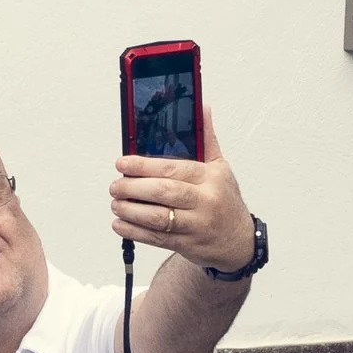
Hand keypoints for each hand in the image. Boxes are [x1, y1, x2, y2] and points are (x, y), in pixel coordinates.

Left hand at [110, 104, 249, 270]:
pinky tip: (120, 224)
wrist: (237, 241)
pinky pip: (156, 238)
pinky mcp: (186, 244)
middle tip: (115, 185)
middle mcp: (205, 201)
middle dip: (133, 188)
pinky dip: (134, 232)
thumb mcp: (221, 167)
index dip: (144, 166)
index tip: (122, 163)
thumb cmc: (224, 200)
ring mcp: (196, 225)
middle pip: (164, 192)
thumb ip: (207, 139)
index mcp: (211, 177)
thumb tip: (202, 108)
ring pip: (158, 218)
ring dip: (131, 211)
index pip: (174, 168)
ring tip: (116, 204)